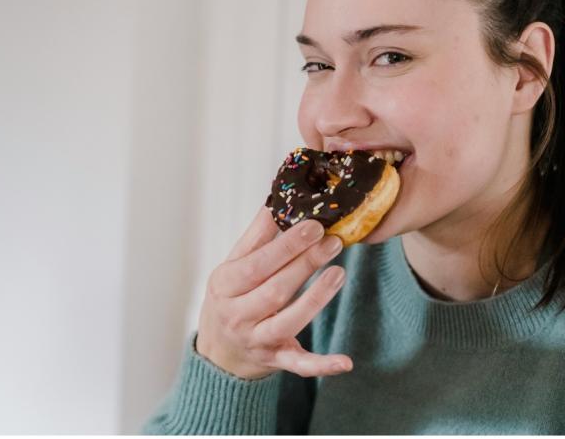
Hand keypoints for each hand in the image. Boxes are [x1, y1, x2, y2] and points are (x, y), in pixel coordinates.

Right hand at [195, 206, 350, 379]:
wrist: (218, 352)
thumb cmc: (231, 297)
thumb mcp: (233, 264)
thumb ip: (258, 235)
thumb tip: (278, 199)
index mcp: (224, 286)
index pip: (256, 264)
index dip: (287, 246)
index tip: (313, 225)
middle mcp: (236, 316)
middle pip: (275, 290)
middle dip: (306, 264)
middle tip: (334, 241)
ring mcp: (256, 341)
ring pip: (289, 322)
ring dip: (317, 299)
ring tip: (340, 273)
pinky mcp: (275, 360)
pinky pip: (299, 365)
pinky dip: (322, 364)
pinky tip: (346, 361)